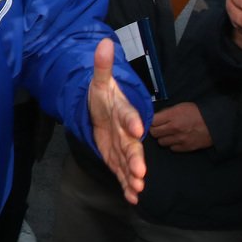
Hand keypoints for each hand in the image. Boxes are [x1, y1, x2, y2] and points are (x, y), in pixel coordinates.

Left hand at [87, 38, 147, 202]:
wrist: (104, 110)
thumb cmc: (104, 96)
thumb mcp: (100, 82)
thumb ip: (102, 66)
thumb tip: (103, 42)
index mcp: (123, 112)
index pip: (128, 116)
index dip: (132, 122)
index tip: (138, 129)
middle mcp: (126, 132)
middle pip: (133, 146)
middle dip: (136, 159)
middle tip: (141, 172)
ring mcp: (123, 147)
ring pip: (130, 163)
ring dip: (134, 177)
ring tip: (138, 189)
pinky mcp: (117, 159)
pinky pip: (123, 174)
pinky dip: (128, 186)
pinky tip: (132, 198)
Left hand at [149, 102, 212, 151]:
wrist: (215, 123)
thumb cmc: (198, 113)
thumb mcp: (181, 106)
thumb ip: (167, 112)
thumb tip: (155, 117)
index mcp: (173, 115)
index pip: (152, 120)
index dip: (150, 121)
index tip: (152, 121)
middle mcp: (174, 128)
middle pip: (154, 133)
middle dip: (155, 130)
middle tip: (159, 127)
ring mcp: (179, 139)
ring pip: (161, 142)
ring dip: (163, 138)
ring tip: (169, 134)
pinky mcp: (185, 147)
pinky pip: (172, 148)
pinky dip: (172, 145)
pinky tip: (176, 139)